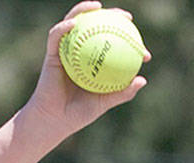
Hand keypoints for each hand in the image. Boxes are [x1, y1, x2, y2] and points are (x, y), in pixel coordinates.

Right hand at [24, 3, 150, 134]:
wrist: (53, 121)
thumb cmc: (78, 114)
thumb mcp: (104, 103)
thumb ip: (122, 92)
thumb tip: (142, 80)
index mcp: (92, 62)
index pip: (110, 44)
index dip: (126, 39)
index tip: (141, 44)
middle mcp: (79, 52)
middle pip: (94, 27)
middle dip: (110, 16)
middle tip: (126, 18)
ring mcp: (64, 52)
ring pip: (73, 23)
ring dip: (83, 10)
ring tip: (97, 6)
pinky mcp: (51, 54)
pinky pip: (56, 36)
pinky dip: (64, 27)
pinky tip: (73, 23)